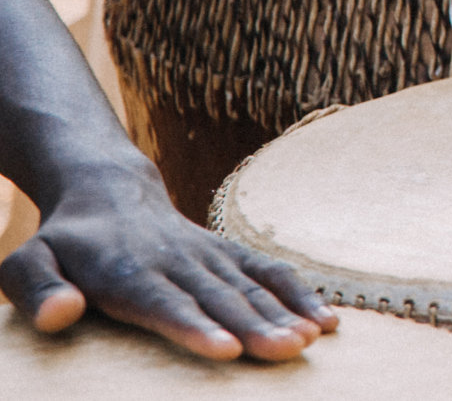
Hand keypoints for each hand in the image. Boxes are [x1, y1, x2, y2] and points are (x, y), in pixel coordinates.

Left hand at [0, 164, 337, 360]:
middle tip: (287, 351)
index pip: (163, 302)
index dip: (195, 326)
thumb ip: (36, 288)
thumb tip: (61, 313)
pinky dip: (301, 293)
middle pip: (220, 297)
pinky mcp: (231, 254)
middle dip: (256, 325)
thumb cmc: (66, 244)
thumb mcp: (29, 261)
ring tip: (311, 340)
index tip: (226, 350)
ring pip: (251, 285)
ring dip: (284, 312)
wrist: (110, 193)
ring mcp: (210, 255)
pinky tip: (328, 322)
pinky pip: (271, 271)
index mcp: (127, 271)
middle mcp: (176, 261)